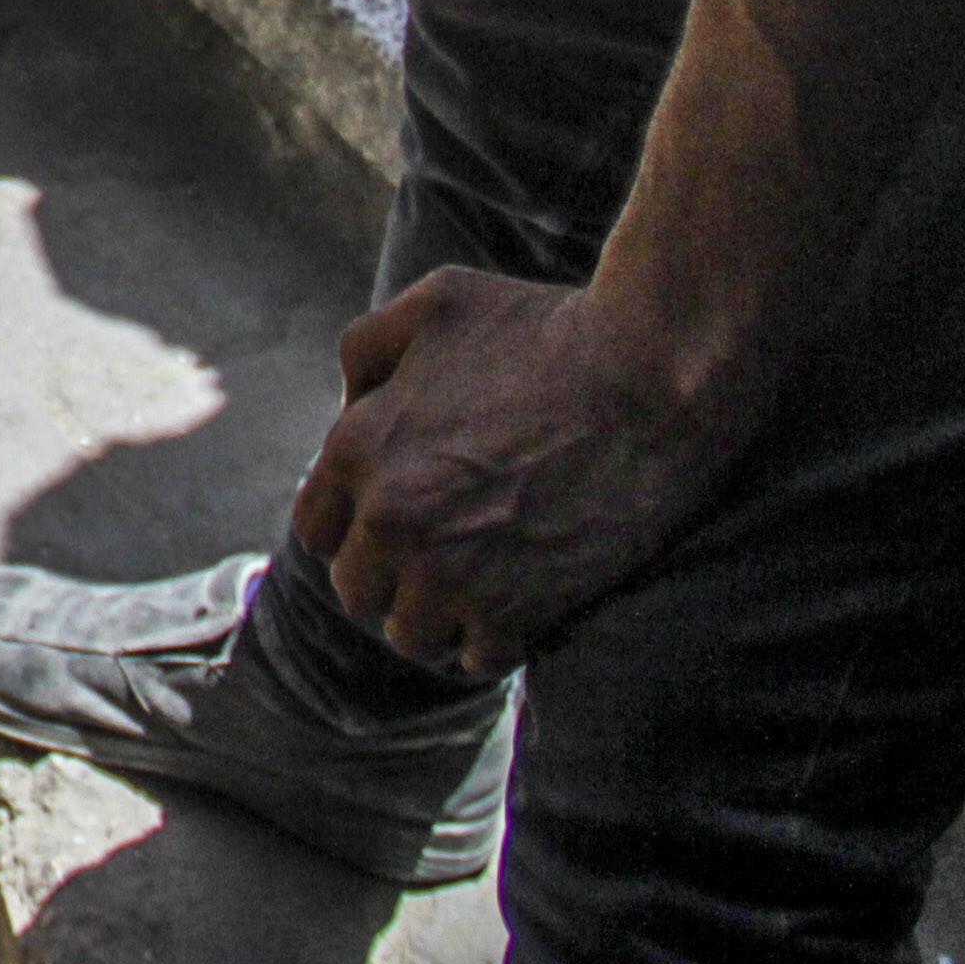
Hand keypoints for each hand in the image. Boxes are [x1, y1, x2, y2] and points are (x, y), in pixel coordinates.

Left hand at [286, 270, 747, 678]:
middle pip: (357, 591)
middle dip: (390, 577)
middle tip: (437, 558)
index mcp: (357, 448)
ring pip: (412, 636)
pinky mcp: (516, 611)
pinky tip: (518, 607)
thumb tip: (350, 403)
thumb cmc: (544, 330)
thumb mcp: (435, 304)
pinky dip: (493, 641)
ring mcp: (450, 572)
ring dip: (438, 619)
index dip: (351, 529)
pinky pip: (478, 659)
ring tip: (474, 590)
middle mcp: (391, 518)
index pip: (316, 531)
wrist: (648, 378)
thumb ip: (370, 348)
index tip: (390, 525)